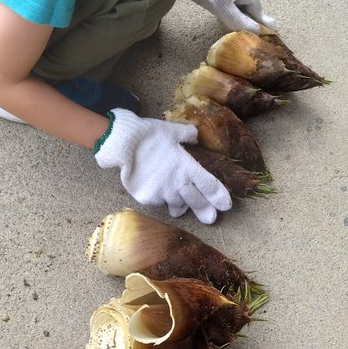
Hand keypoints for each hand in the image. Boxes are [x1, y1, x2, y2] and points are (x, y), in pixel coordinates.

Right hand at [94, 109, 231, 223]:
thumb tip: (195, 137)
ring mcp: (163, 193)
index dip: (219, 196)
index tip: (225, 206)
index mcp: (187, 166)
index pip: (209, 185)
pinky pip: (159, 202)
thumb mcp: (172, 130)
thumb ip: (187, 135)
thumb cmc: (149, 134)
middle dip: (204, 210)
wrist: (122, 143)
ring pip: (177, 204)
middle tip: (210, 218)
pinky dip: (160, 198)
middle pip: (196, 201)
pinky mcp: (148, 198)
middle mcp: (178, 183)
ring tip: (180, 206)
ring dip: (180, 203)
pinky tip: (156, 190)